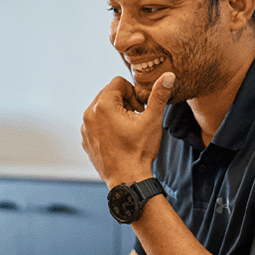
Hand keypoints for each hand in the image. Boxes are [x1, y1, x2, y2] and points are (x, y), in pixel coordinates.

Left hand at [81, 72, 175, 187]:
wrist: (128, 179)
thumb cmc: (139, 150)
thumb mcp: (152, 119)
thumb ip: (158, 95)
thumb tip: (168, 75)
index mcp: (103, 105)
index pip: (118, 82)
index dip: (133, 93)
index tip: (140, 109)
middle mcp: (89, 114)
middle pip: (109, 94)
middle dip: (124, 102)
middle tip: (136, 118)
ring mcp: (86, 128)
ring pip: (102, 108)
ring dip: (116, 113)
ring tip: (128, 129)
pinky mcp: (86, 139)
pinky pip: (96, 123)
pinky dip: (107, 126)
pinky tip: (119, 139)